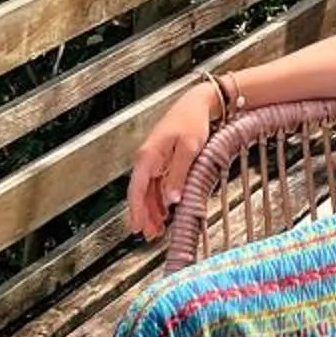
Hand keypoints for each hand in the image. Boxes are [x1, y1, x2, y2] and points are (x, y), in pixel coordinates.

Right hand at [125, 90, 216, 242]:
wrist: (199, 102)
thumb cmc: (192, 120)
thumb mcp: (189, 148)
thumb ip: (179, 174)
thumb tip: (171, 199)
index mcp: (148, 155)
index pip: (136, 189)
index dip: (136, 210)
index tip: (137, 227)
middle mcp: (147, 158)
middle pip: (140, 193)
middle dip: (143, 215)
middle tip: (149, 235)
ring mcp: (155, 159)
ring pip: (148, 190)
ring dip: (151, 209)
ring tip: (157, 229)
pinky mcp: (163, 159)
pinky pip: (157, 184)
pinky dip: (159, 199)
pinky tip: (164, 211)